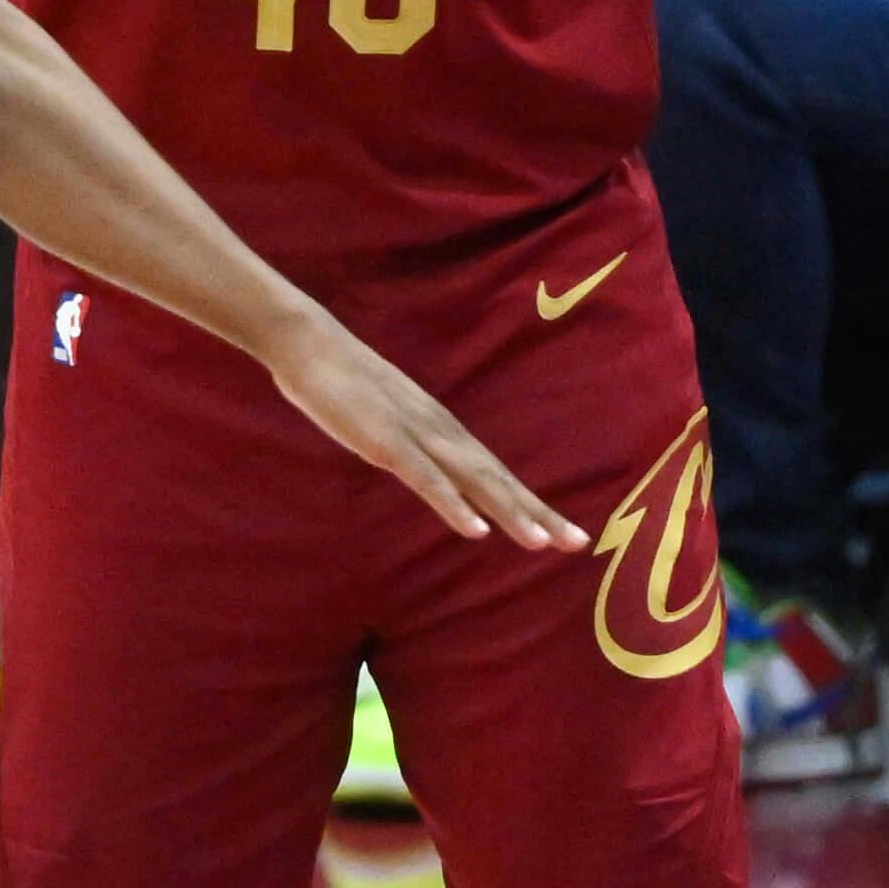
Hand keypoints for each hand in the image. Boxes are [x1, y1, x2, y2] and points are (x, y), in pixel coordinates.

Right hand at [258, 318, 588, 551]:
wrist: (310, 343)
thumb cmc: (342, 381)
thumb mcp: (386, 419)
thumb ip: (410, 443)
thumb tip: (426, 469)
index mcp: (441, 428)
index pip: (494, 473)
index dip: (530, 502)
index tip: (565, 532)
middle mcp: (440, 431)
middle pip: (496, 479)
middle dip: (538, 512)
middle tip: (578, 544)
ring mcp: (415, 435)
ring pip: (472, 480)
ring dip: (508, 511)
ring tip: (541, 543)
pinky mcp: (387, 442)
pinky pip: (426, 478)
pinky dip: (453, 504)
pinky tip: (475, 530)